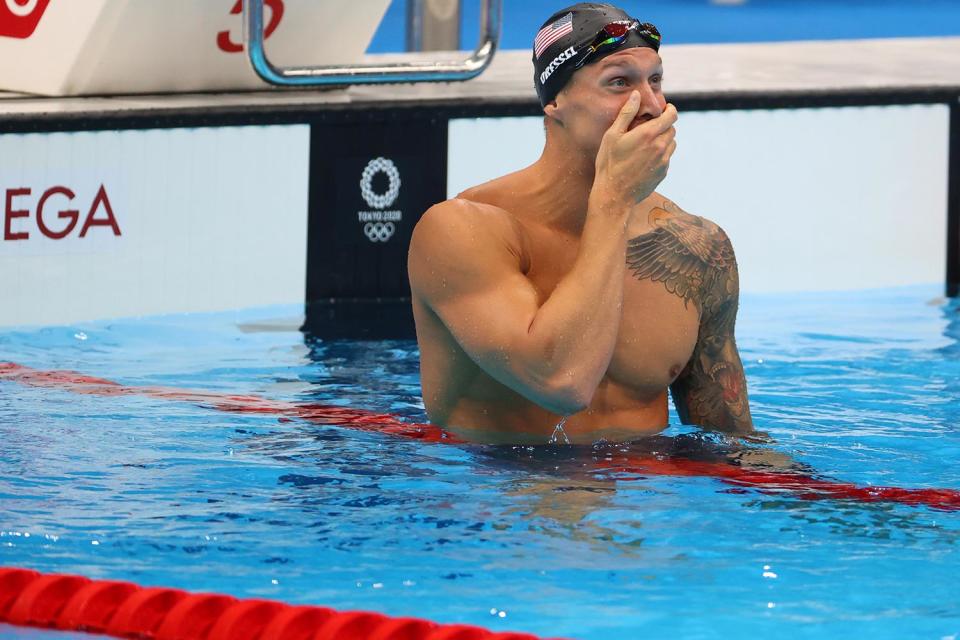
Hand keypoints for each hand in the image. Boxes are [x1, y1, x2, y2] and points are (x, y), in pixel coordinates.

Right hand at [592, 92, 677, 206]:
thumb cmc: (609, 164)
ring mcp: (663, 161)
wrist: (614, 195)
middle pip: (672, 129)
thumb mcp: (612, 136)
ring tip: (647, 143)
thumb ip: (626, 114)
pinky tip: (645, 159)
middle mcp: (660, 147)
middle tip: (651, 127)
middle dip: (665, 125)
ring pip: (672, 143)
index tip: (665, 109)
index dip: (670, 110)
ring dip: (664, 140)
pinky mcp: (663, 173)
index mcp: (648, 134)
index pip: (671, 116)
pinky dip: (661, 154)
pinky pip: (667, 158)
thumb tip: (636, 95)